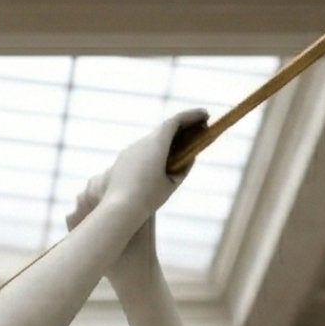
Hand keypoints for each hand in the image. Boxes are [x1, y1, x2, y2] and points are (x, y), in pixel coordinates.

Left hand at [94, 106, 203, 221]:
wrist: (119, 210)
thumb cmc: (148, 198)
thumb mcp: (171, 183)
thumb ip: (183, 168)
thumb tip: (189, 158)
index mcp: (156, 143)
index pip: (176, 121)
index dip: (192, 116)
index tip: (205, 115)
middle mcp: (141, 142)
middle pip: (164, 129)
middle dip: (181, 127)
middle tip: (197, 129)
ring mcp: (129, 151)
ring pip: (151, 141)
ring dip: (167, 140)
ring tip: (182, 145)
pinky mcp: (121, 161)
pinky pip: (140, 152)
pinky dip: (154, 151)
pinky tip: (160, 161)